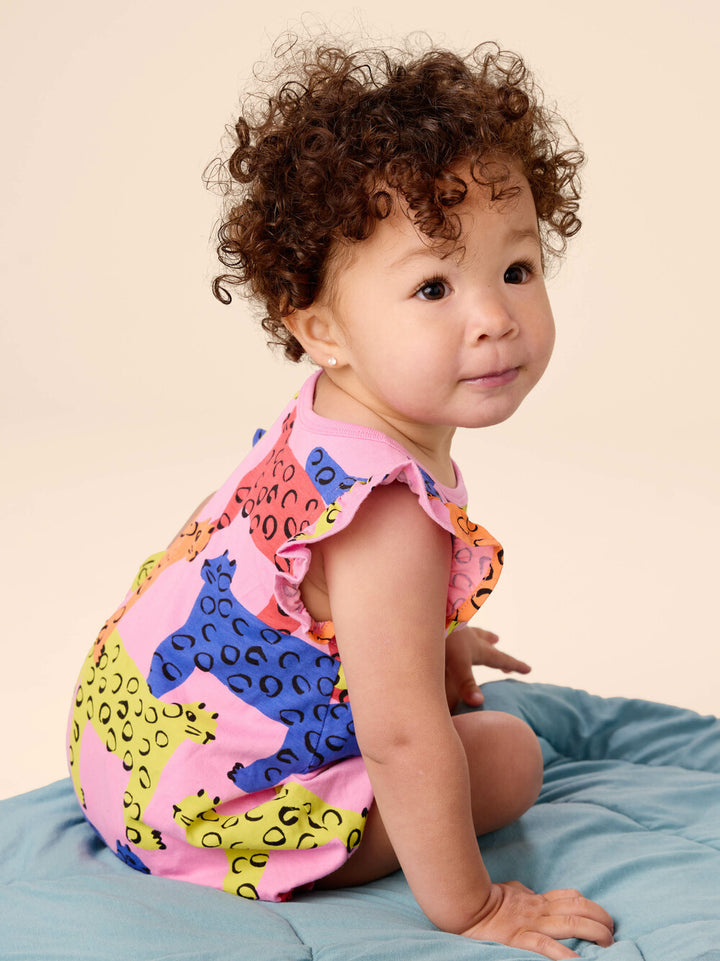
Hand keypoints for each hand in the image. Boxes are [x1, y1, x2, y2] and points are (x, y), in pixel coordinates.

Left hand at [445, 626, 530, 710]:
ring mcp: (457, 628)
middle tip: (508, 664)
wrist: (422, 613)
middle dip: (500, 656)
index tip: (529, 669)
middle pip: (490, 647)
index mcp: (476, 648)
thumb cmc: (441, 639)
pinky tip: (458, 630)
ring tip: (492, 638)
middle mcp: (470, 637)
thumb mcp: (455, 665)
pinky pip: (459, 627)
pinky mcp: (444, 623)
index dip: (515, 665)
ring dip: (486, 638)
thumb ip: (466, 685)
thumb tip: (480, 703)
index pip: (500, 659)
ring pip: (476, 633)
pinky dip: (465, 631)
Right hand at [462, 882, 614, 959]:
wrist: (464, 907)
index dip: (591, 906)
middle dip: (600, 918)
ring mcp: (531, 925)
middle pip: (578, 908)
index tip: (602, 918)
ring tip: (608, 943)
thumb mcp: (509, 893)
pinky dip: (564, 954)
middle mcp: (539, 910)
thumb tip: (533, 894)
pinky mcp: (521, 940)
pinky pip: (546, 946)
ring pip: (571, 923)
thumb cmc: (484, 901)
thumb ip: (524, 894)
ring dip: (594, 932)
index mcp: (536, 900)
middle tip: (612, 932)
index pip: (570, 897)